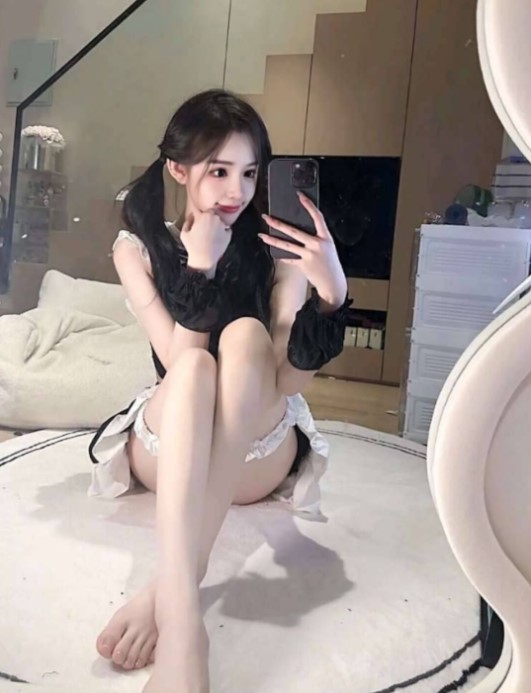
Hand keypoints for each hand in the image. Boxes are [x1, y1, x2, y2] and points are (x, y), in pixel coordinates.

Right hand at [181, 210, 231, 273]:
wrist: (204, 259)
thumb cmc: (193, 246)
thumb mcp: (184, 232)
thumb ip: (188, 221)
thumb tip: (192, 215)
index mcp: (204, 216)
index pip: (203, 211)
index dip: (200, 216)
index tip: (198, 221)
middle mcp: (215, 219)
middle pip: (212, 215)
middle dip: (209, 220)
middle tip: (204, 229)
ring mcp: (223, 227)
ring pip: (220, 222)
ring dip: (216, 226)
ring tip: (210, 235)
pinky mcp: (228, 235)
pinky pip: (226, 230)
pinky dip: (223, 233)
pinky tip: (217, 239)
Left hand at [259, 192, 347, 307]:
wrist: (333, 283)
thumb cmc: (330, 264)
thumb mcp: (328, 247)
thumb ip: (316, 238)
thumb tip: (299, 230)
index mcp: (325, 237)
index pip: (317, 217)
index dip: (308, 205)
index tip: (300, 196)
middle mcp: (316, 244)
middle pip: (294, 231)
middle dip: (278, 223)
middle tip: (267, 217)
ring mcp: (309, 255)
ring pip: (287, 245)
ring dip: (272, 240)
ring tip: (262, 235)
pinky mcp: (303, 265)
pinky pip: (289, 258)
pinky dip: (282, 255)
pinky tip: (273, 251)